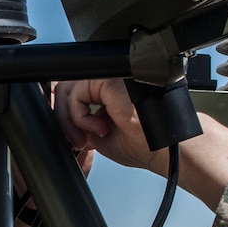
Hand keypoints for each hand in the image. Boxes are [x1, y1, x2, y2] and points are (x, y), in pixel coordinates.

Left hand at [53, 78, 227, 210]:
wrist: (166, 148)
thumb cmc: (145, 144)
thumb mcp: (101, 135)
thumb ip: (83, 122)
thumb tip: (60, 121)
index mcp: (109, 90)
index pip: (74, 88)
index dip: (64, 109)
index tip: (71, 133)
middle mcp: (109, 80)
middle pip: (67, 86)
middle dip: (64, 118)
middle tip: (77, 141)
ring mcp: (110, 78)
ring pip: (69, 89)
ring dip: (71, 120)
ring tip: (88, 137)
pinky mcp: (109, 80)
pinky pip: (78, 93)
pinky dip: (81, 116)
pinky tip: (101, 128)